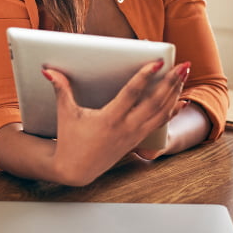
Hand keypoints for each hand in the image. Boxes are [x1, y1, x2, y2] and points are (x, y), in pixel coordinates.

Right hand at [42, 59, 190, 185]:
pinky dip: (172, 111)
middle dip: (171, 82)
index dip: (145, 77)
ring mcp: (134, 135)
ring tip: (184, 75)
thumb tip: (48, 70)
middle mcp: (126, 128)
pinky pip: (159, 124)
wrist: (75, 170)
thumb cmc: (70, 140)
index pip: (132, 94)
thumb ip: (60, 88)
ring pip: (161, 113)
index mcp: (109, 119)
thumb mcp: (66, 113)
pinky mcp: (137, 140)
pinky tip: (181, 100)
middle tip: (183, 65)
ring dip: (174, 93)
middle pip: (155, 102)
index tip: (158, 62)